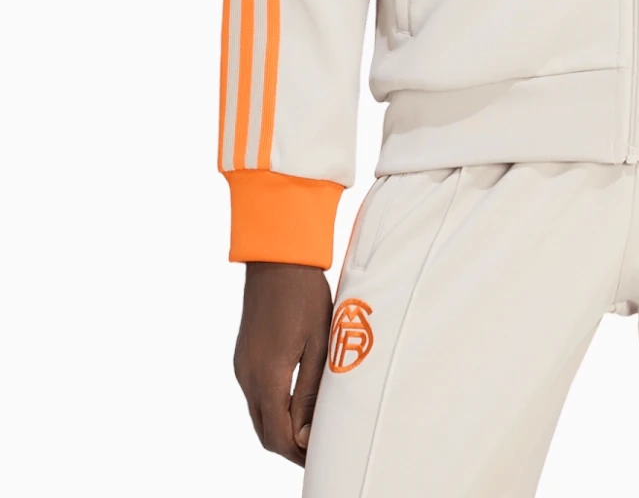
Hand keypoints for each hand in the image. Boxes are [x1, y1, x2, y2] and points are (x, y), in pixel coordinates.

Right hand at [233, 262, 332, 464]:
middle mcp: (247, 375)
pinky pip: (255, 395)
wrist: (278, 258)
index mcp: (267, 376)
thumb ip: (310, 393)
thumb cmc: (305, 295)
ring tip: (312, 429)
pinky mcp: (244, 356)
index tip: (321, 456)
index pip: (277, 436)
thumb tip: (306, 435)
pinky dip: (273, 409)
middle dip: (290, 447)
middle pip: (265, 432)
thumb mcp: (318, 344)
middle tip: (319, 449)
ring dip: (281, 428)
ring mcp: (242, 365)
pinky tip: (295, 404)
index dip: (298, 453)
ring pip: (258, 415)